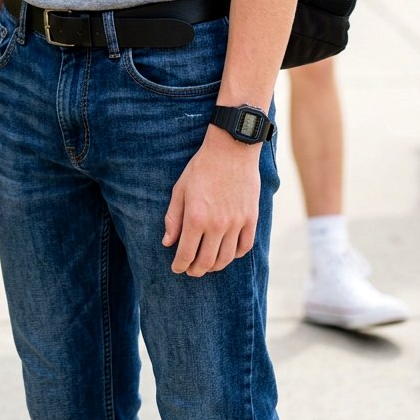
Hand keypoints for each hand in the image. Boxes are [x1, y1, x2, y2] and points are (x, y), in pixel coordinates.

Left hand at [162, 126, 260, 275]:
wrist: (231, 148)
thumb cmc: (202, 167)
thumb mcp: (180, 189)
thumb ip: (173, 218)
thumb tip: (168, 243)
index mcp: (195, 217)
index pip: (186, 254)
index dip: (180, 266)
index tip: (176, 268)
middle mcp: (217, 225)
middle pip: (206, 261)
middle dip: (196, 270)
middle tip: (191, 270)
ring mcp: (236, 223)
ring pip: (226, 258)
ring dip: (215, 266)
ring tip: (208, 265)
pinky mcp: (251, 218)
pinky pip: (244, 247)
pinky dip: (235, 255)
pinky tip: (227, 252)